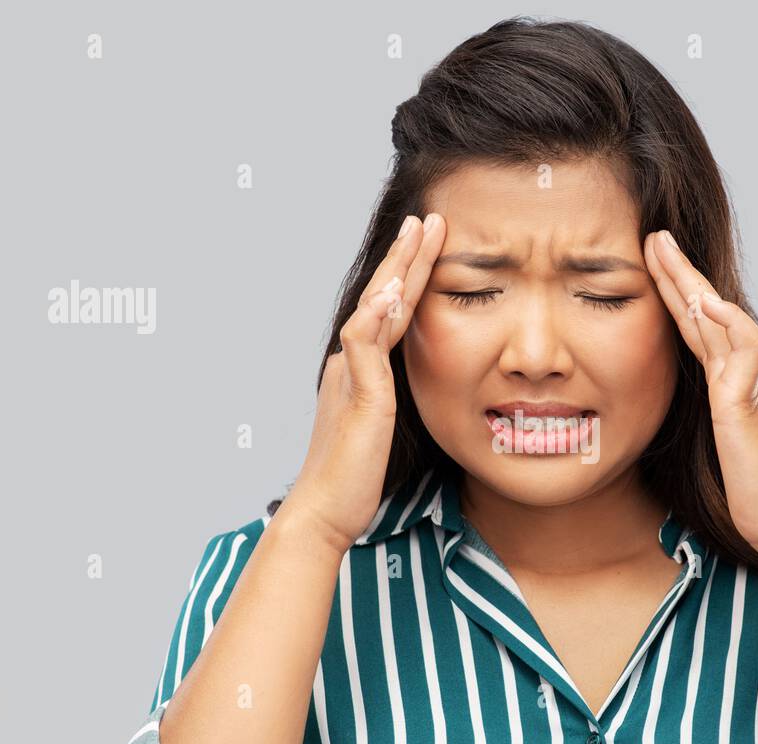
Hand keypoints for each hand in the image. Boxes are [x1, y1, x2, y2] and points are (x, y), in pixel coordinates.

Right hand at [283, 212, 446, 553]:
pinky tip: (393, 291)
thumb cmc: (357, 479)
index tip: (431, 242)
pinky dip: (377, 316)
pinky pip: (364, 346)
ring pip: (374, 309)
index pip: (392, 312)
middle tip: (429, 217)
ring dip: (397, 269)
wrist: (326, 510)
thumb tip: (415, 386)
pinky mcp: (358, 396)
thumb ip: (394, 399)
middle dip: (408, 256)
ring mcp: (352, 376)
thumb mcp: (385, 428)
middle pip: (383, 298)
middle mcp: (351, 364)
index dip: (411, 276)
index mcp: (362, 369)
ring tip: (419, 233)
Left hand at [643, 229, 757, 562]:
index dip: (673, 293)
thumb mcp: (714, 445)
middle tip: (654, 235)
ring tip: (666, 250)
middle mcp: (739, 376)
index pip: (695, 327)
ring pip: (720, 320)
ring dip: (693, 282)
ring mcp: (746, 386)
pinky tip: (704, 302)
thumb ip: (705, 417)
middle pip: (705, 312)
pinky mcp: (747, 405)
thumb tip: (672, 409)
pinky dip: (726, 322)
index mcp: (726, 384)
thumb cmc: (749, 492)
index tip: (649, 261)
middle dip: (678, 272)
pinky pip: (742, 352)